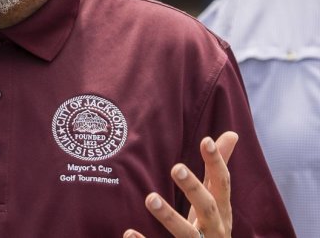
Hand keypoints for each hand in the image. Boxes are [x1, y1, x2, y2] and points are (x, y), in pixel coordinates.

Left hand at [123, 131, 237, 237]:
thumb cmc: (212, 228)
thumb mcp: (217, 200)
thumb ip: (217, 170)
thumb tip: (232, 133)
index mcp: (221, 211)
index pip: (222, 184)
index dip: (217, 163)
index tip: (206, 140)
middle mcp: (214, 229)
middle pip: (207, 208)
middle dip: (194, 188)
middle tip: (176, 167)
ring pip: (186, 233)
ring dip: (169, 216)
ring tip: (150, 198)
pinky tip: (129, 232)